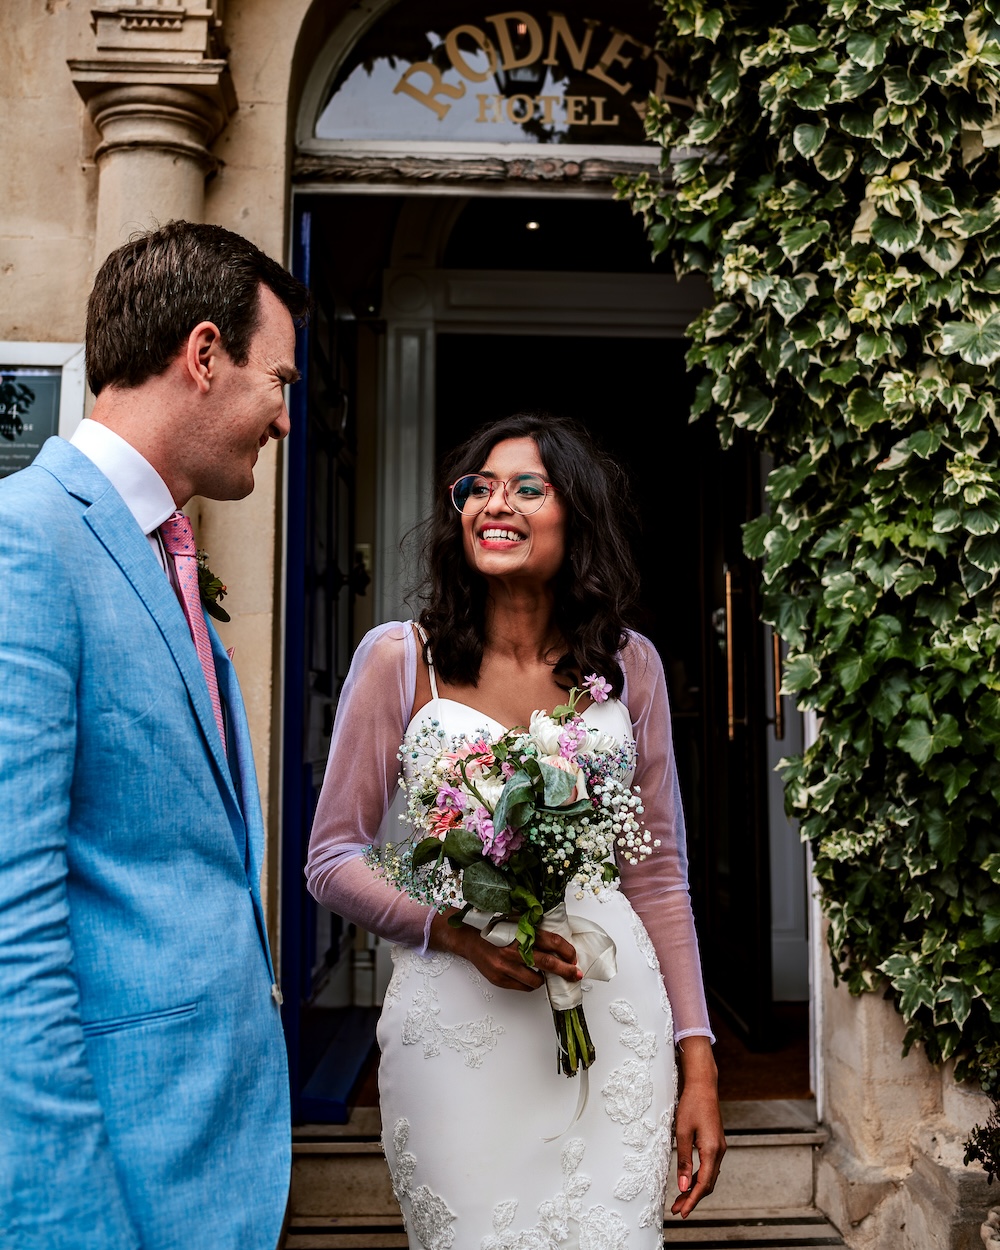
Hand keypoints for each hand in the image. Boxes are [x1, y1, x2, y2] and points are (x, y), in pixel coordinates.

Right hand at [429, 911, 580, 990]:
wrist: (470, 940)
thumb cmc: (495, 929)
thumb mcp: (516, 922)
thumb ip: (534, 929)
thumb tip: (560, 941)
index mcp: (520, 933)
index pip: (551, 942)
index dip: (566, 950)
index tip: (574, 957)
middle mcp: (513, 950)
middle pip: (548, 963)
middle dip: (566, 970)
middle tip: (576, 974)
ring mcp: (506, 967)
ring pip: (536, 980)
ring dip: (545, 978)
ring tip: (544, 972)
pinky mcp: (500, 979)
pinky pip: (524, 987)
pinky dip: (530, 983)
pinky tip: (527, 974)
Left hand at [670, 1035, 725, 1218]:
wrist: (703, 1085)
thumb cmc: (691, 1105)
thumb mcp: (682, 1132)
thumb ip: (683, 1160)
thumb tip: (682, 1186)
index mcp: (712, 1150)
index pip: (703, 1184)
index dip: (692, 1200)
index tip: (682, 1212)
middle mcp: (719, 1151)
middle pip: (708, 1183)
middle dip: (692, 1198)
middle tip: (677, 1209)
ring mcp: (719, 1147)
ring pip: (709, 1176)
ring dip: (695, 1189)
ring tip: (680, 1199)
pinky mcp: (716, 1143)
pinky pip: (709, 1167)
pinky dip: (699, 1177)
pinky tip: (688, 1181)